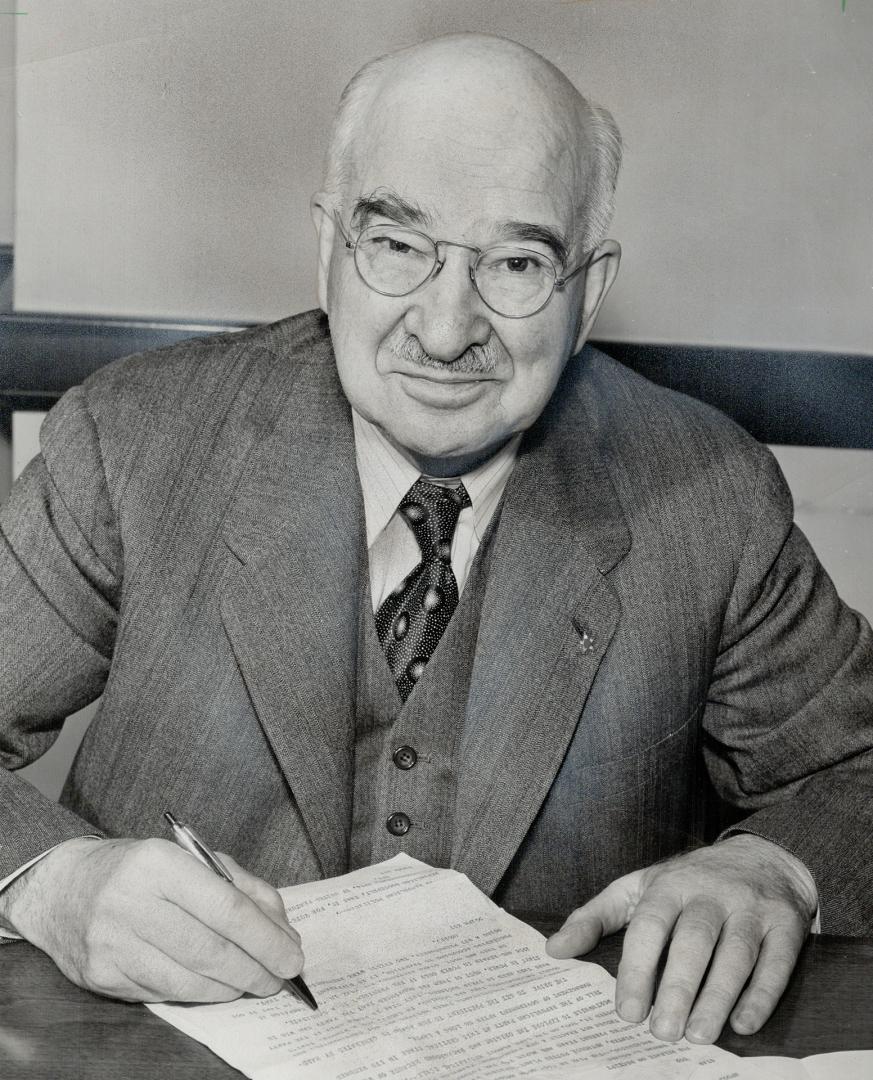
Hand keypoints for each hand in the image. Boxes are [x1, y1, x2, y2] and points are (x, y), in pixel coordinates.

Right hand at [0, 836, 302, 1002]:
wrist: (63, 888)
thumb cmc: (139, 870)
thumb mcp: (191, 858)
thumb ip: (241, 886)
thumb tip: (282, 929)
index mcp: (159, 863)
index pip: (225, 908)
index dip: (266, 938)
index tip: (293, 955)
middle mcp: (131, 902)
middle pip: (210, 950)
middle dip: (255, 970)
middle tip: (280, 977)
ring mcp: (112, 943)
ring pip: (188, 980)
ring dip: (231, 988)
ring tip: (254, 983)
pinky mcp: (101, 976)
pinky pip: (164, 993)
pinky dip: (199, 993)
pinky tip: (216, 986)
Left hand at [546, 835, 817, 1042]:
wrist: (763, 856)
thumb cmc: (687, 882)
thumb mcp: (638, 888)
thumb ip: (595, 917)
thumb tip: (554, 950)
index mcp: (669, 884)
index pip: (649, 924)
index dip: (638, 968)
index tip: (627, 1010)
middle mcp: (710, 893)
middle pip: (693, 941)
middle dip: (677, 988)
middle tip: (663, 1032)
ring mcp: (750, 907)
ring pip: (735, 954)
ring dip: (716, 997)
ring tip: (698, 1035)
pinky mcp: (786, 924)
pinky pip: (776, 962)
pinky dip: (761, 994)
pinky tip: (743, 1024)